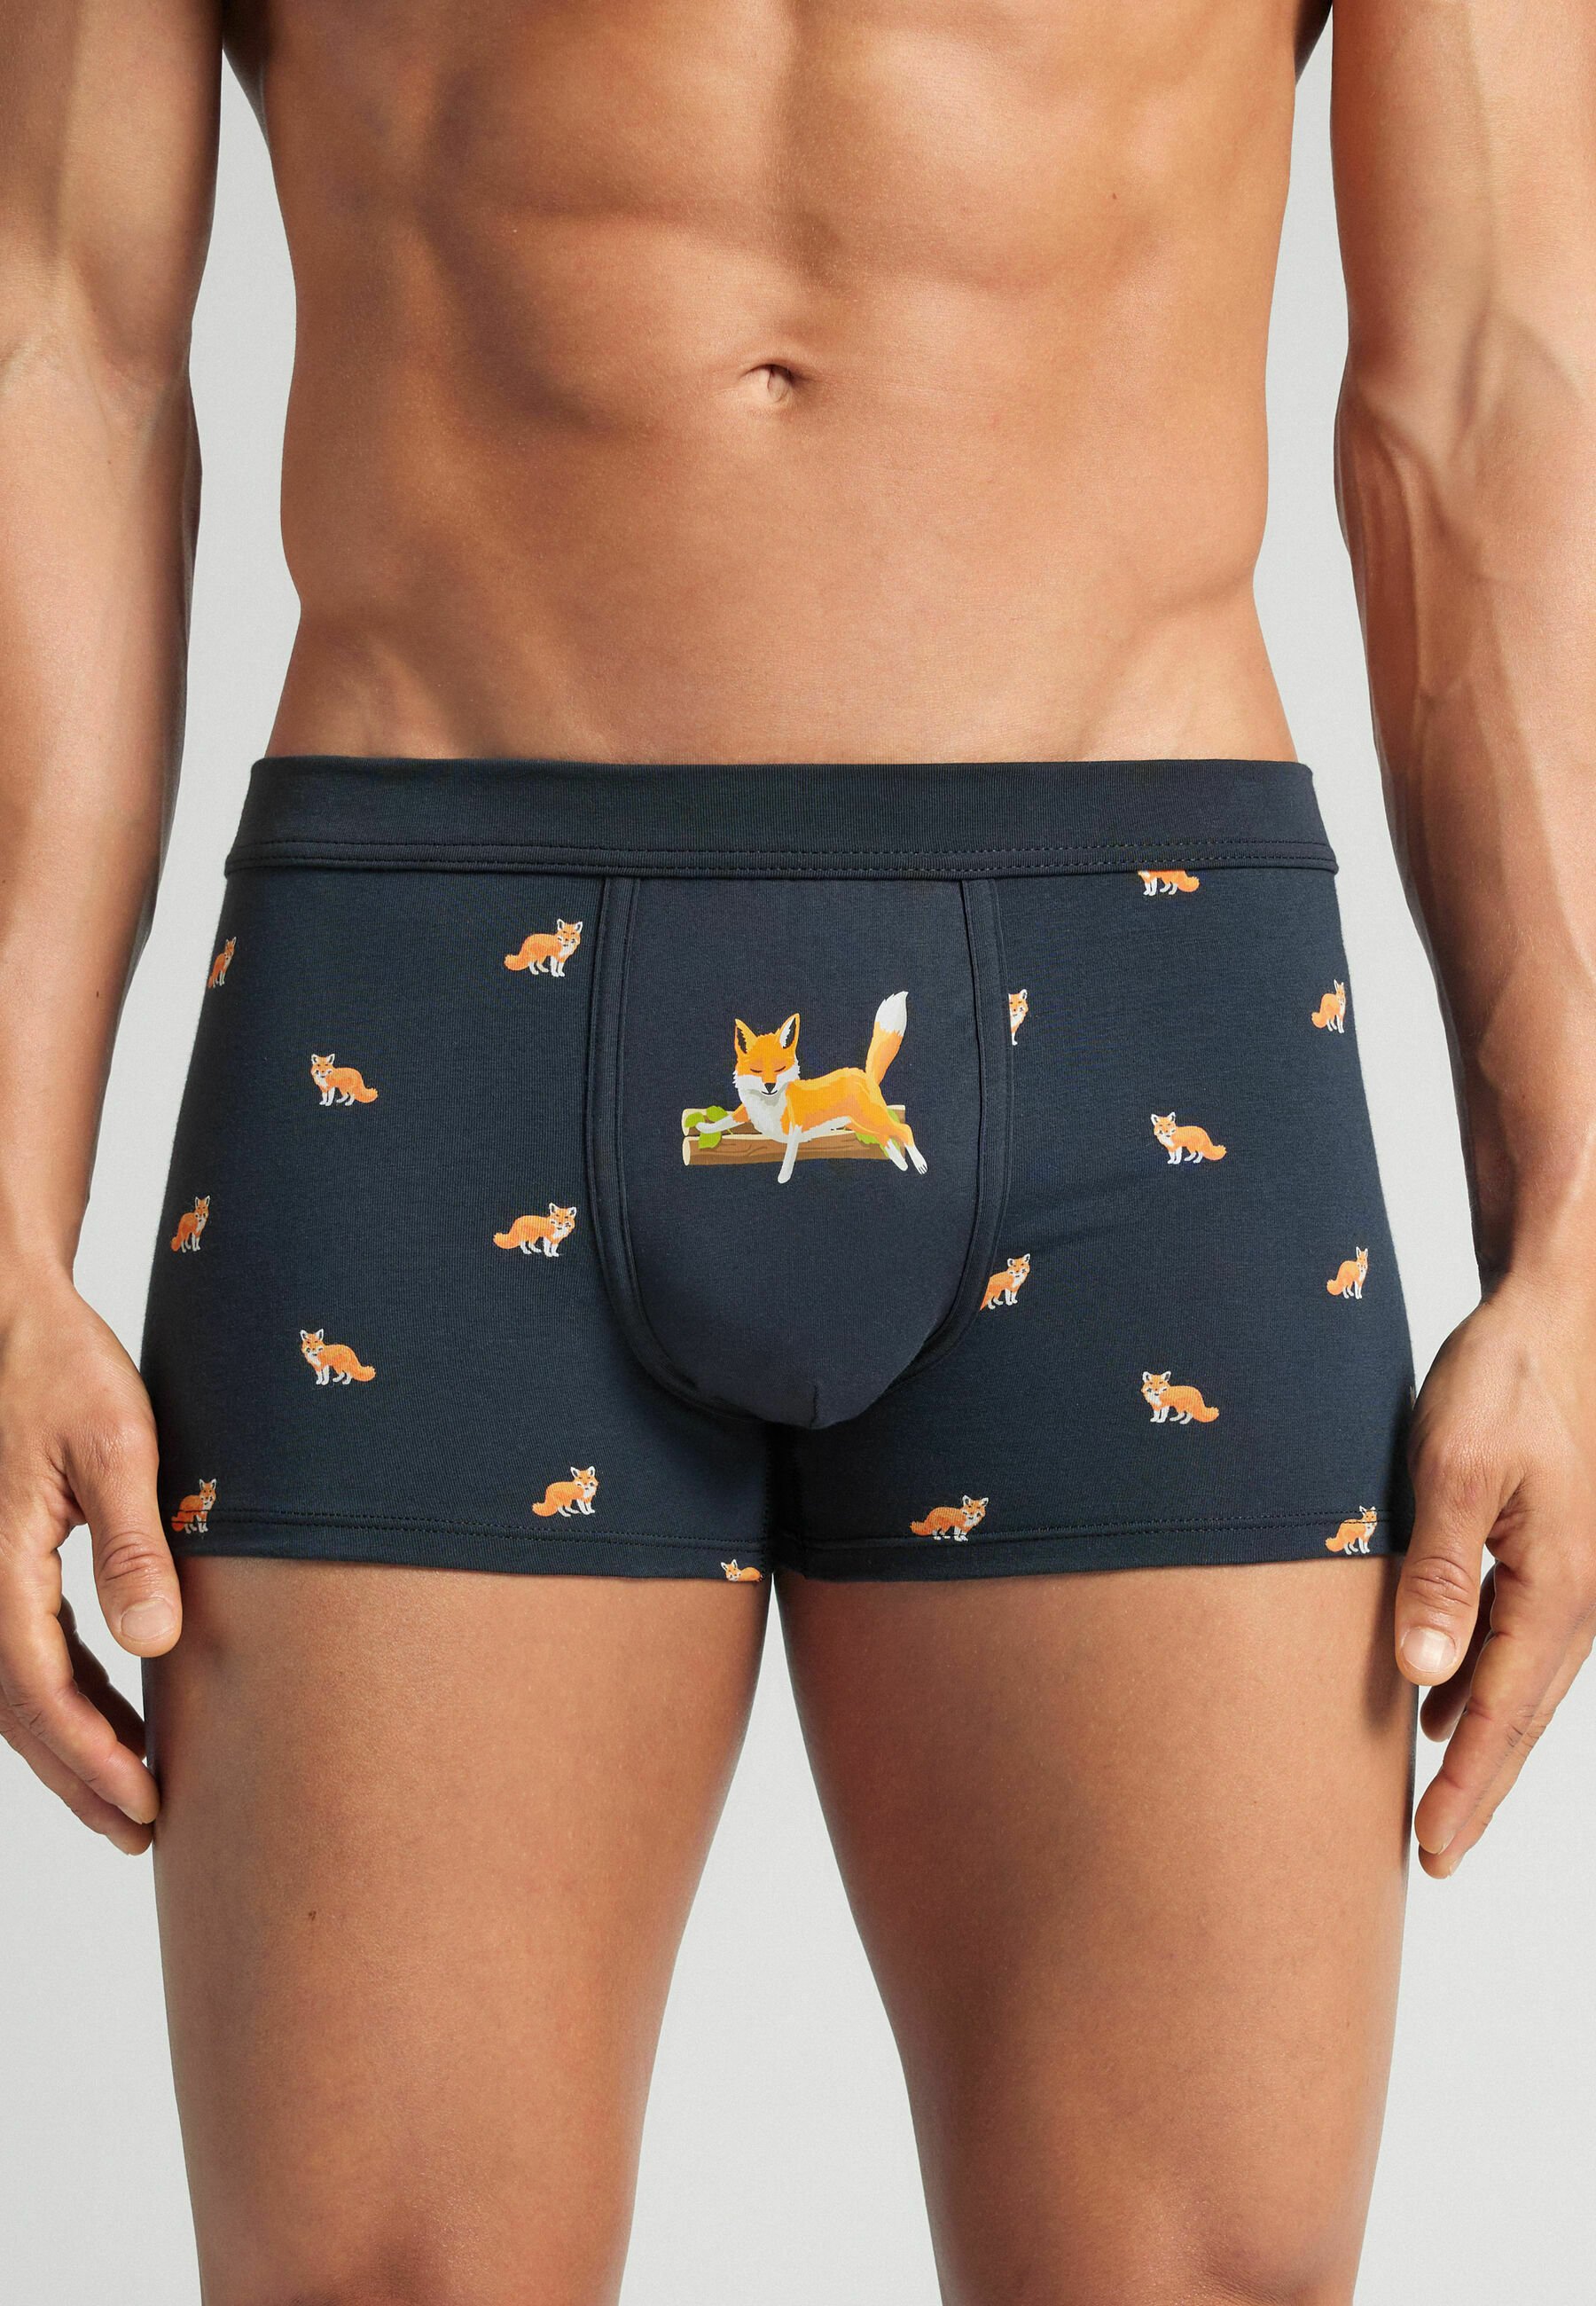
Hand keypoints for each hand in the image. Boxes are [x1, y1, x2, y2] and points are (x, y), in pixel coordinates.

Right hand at [0, 1270, 181, 1851]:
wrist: (14, 1315)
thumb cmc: (63, 1367)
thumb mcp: (114, 1445)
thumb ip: (133, 1544)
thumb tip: (155, 1644)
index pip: (41, 1692)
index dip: (93, 1759)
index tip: (145, 1805)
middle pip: (20, 1711)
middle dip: (79, 1777)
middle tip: (141, 1831)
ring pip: (16, 1689)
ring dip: (69, 1745)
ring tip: (130, 1793)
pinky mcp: (0, 1557)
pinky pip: (22, 1650)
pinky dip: (63, 1695)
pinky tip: (109, 1714)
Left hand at [1396, 1276, 1595, 1876]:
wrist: (1552, 1315)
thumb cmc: (1503, 1380)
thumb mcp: (1456, 1469)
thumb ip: (1440, 1573)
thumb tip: (1424, 1676)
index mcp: (1557, 1587)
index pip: (1503, 1713)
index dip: (1467, 1786)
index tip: (1434, 1851)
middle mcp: (1573, 1594)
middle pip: (1518, 1715)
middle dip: (1478, 1788)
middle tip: (1435, 1859)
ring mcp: (1566, 1575)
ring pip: (1519, 1682)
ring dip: (1479, 1742)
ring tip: (1435, 1804)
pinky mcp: (1546, 1550)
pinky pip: (1515, 1640)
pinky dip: (1480, 1686)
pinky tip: (1440, 1702)